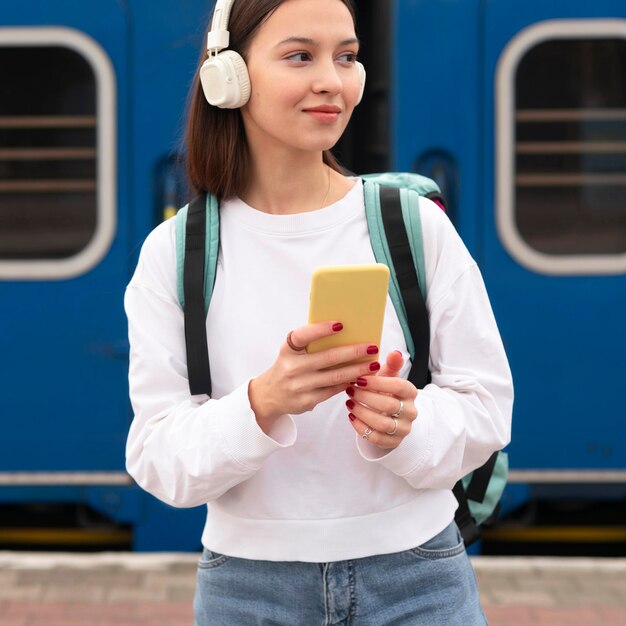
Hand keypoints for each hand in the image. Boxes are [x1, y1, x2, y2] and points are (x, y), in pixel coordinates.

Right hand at [249, 321, 382, 433]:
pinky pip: (334, 390)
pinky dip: (350, 383)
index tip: (340, 324)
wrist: (269, 395)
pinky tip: (362, 378)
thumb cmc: (288, 366)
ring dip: (357, 370)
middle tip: (372, 347)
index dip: (320, 329)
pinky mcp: (308, 400)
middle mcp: (292, 367)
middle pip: (328, 358)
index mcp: (287, 350)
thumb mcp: (291, 353)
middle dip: (353, 352)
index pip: (302, 336)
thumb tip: (344, 332)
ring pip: (335, 376)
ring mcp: (300, 386)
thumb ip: (310, 344)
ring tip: (373, 364)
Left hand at [345, 351, 417, 449]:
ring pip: (383, 424)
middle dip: (366, 398)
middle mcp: (411, 412)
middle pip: (389, 406)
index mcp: (410, 392)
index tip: (359, 379)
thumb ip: (391, 365)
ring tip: (349, 403)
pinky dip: (361, 428)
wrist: (390, 415)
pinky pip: (376, 438)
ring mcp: (403, 429)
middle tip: (350, 390)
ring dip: (362, 413)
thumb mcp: (388, 377)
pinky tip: (351, 417)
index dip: (378, 383)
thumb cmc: (385, 391)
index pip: (399, 386)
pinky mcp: (393, 442)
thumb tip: (395, 353)